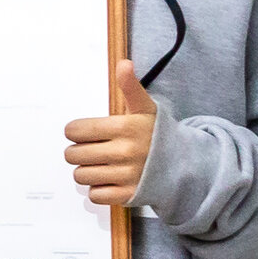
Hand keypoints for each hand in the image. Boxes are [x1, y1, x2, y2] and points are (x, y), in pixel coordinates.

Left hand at [67, 59, 157, 206]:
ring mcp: (127, 175)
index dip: (76, 132)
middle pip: (73, 155)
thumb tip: (123, 63)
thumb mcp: (145, 108)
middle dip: (79, 152)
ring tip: (102, 164)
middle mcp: (125, 152)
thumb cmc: (157, 134)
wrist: (184, 165)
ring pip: (80, 175)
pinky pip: (94, 195)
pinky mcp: (128, 195)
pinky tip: (111, 179)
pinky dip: (98, 189)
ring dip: (87, 171)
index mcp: (125, 127)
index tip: (86, 133)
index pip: (75, 131)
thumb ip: (130, 87)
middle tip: (94, 149)